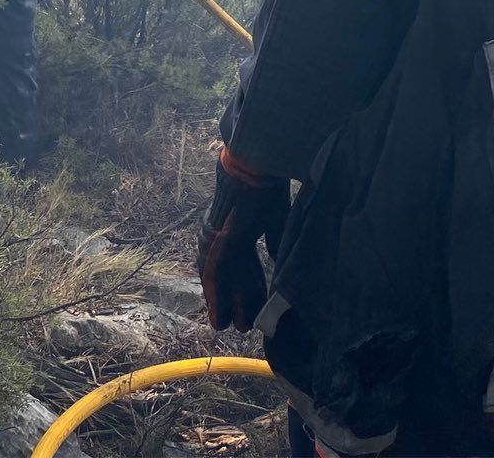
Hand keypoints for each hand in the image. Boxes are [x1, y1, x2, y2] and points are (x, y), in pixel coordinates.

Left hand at [197, 147, 289, 331]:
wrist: (256, 165)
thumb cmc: (268, 185)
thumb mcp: (276, 218)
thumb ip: (274, 240)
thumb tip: (277, 259)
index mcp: (237, 228)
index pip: (243, 263)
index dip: (248, 285)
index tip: (256, 303)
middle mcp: (221, 235)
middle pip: (229, 275)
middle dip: (235, 300)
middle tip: (239, 324)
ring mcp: (217, 239)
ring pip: (220, 280)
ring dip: (224, 305)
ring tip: (227, 327)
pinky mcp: (219, 243)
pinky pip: (216, 277)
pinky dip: (217, 299)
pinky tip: (219, 318)